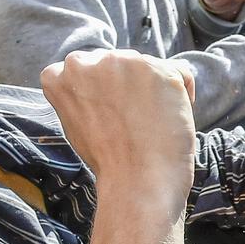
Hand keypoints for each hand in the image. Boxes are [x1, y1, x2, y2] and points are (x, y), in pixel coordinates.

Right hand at [40, 49, 194, 185]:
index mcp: (61, 73)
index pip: (91, 68)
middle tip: (131, 126)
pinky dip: (183, 96)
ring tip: (148, 125)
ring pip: (151, 68)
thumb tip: (107, 79)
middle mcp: (89, 60)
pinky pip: (180, 75)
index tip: (110, 118)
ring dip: (156, 91)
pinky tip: (169, 121)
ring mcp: (124, 62)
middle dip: (132, 89)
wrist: (136, 183)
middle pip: (122, 64)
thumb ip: (83, 93)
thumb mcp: (76, 121)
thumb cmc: (110, 160)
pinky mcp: (158, 69)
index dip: (106, 94)